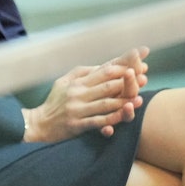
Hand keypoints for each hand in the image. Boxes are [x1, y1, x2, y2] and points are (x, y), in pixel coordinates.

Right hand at [24, 46, 148, 141]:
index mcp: (76, 82)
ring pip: (105, 103)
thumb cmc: (55, 102)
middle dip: (126, 82)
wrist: (40, 123)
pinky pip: (98, 121)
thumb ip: (81, 73)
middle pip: (106, 86)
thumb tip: (101, 66)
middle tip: (144, 77)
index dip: (120, 66)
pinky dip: (112, 119)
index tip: (137, 61)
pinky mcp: (77, 124)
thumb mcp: (63, 82)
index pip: (102, 71)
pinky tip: (123, 116)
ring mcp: (78, 109)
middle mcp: (77, 93)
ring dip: (123, 101)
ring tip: (139, 98)